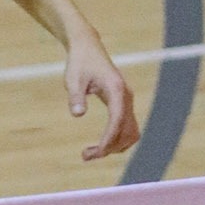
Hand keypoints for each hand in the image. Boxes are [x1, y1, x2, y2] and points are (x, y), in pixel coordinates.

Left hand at [66, 32, 137, 160]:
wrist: (87, 48)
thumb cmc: (79, 62)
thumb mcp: (73, 78)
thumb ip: (76, 96)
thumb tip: (78, 115)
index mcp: (116, 89)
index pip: (117, 120)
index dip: (109, 138)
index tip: (97, 153)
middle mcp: (126, 97)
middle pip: (127, 130)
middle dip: (110, 147)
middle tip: (86, 156)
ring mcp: (127, 101)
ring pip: (130, 133)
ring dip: (115, 147)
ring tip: (89, 154)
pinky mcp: (123, 104)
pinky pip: (126, 128)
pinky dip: (117, 140)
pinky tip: (100, 145)